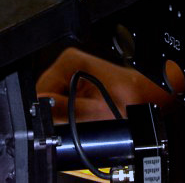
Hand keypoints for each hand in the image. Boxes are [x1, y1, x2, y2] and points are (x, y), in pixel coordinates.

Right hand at [36, 47, 176, 121]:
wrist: (144, 99)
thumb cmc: (128, 101)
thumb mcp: (96, 110)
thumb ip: (66, 109)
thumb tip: (41, 105)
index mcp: (69, 62)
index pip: (41, 91)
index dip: (46, 111)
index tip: (60, 122)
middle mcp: (67, 64)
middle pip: (45, 96)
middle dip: (55, 113)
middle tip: (76, 122)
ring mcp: (70, 73)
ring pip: (52, 101)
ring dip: (62, 114)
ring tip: (82, 118)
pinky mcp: (74, 83)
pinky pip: (61, 101)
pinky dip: (68, 112)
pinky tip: (81, 115)